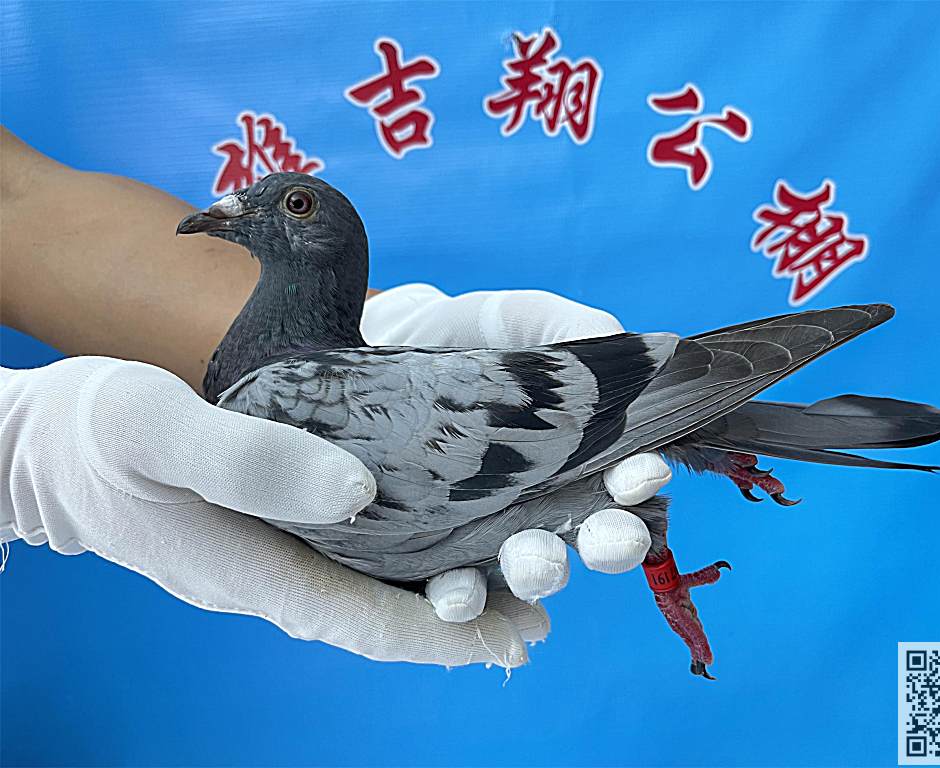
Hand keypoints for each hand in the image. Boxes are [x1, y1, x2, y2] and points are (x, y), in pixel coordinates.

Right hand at [0, 357, 544, 667]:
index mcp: (245, 568)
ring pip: (361, 592)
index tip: (508, 637)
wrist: (40, 446)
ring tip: (503, 587)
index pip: (360, 621)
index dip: (439, 635)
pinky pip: (338, 561)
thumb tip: (357, 490)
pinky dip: (393, 562)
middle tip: (533, 617)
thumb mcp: (161, 428)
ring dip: (431, 597)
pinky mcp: (257, 535)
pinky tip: (428, 542)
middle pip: (373, 618)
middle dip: (453, 625)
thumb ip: (251, 460)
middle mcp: (262, 578)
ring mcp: (259, 561)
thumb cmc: (94, 432)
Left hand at [362, 284, 671, 617]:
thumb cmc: (457, 341)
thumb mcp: (511, 319)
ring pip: (529, 571)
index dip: (639, 481)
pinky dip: (462, 602)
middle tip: (610, 536)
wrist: (369, 355)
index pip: (622, 476)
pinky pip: (456, 593)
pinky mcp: (433, 560)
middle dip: (609, 542)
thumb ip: (564, 326)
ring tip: (532, 562)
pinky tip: (456, 596)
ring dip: (540, 573)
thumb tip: (625, 339)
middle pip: (590, 536)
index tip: (643, 472)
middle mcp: (544, 503)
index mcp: (576, 452)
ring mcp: (490, 535)